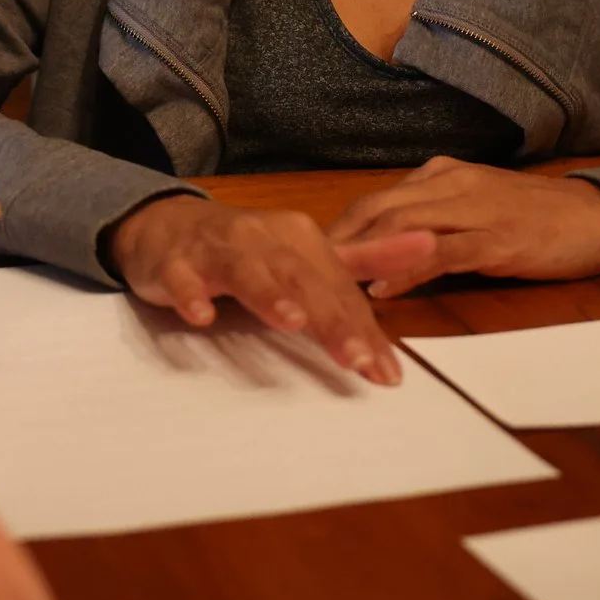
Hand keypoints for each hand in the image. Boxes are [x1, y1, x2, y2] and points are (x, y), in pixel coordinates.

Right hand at [105, 195, 435, 386]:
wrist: (169, 226)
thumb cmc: (249, 249)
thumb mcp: (308, 253)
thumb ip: (368, 257)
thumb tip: (430, 243)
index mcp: (301, 240)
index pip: (339, 290)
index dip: (364, 330)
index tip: (385, 373)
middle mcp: (264, 240)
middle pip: (302, 281)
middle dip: (329, 319)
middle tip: (356, 359)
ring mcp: (217, 250)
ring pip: (246, 272)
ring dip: (268, 294)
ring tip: (292, 321)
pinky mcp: (175, 263)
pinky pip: (182, 278)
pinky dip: (191, 293)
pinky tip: (201, 315)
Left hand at [326, 158, 599, 295]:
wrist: (597, 214)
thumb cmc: (534, 216)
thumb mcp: (474, 209)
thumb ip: (432, 219)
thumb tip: (384, 245)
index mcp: (441, 176)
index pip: (375, 200)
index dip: (338, 229)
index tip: (303, 257)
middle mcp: (451, 184)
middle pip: (377, 210)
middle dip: (336, 242)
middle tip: (298, 274)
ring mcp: (474, 210)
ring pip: (402, 228)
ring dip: (361, 255)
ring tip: (327, 282)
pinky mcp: (497, 240)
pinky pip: (442, 253)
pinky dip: (407, 269)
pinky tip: (383, 287)